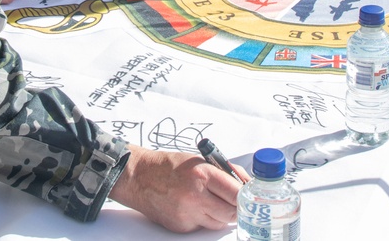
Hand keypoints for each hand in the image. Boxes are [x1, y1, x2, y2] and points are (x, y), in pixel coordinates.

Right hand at [109, 144, 243, 231]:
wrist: (139, 177)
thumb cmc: (169, 166)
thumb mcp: (199, 160)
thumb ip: (224, 172)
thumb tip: (245, 183)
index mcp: (202, 174)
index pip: (236, 193)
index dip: (246, 196)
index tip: (249, 197)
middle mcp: (195, 195)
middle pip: (230, 212)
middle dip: (236, 208)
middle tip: (234, 201)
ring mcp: (187, 213)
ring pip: (218, 222)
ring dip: (220, 214)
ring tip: (210, 201)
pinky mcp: (180, 226)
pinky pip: (202, 226)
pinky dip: (203, 218)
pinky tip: (193, 206)